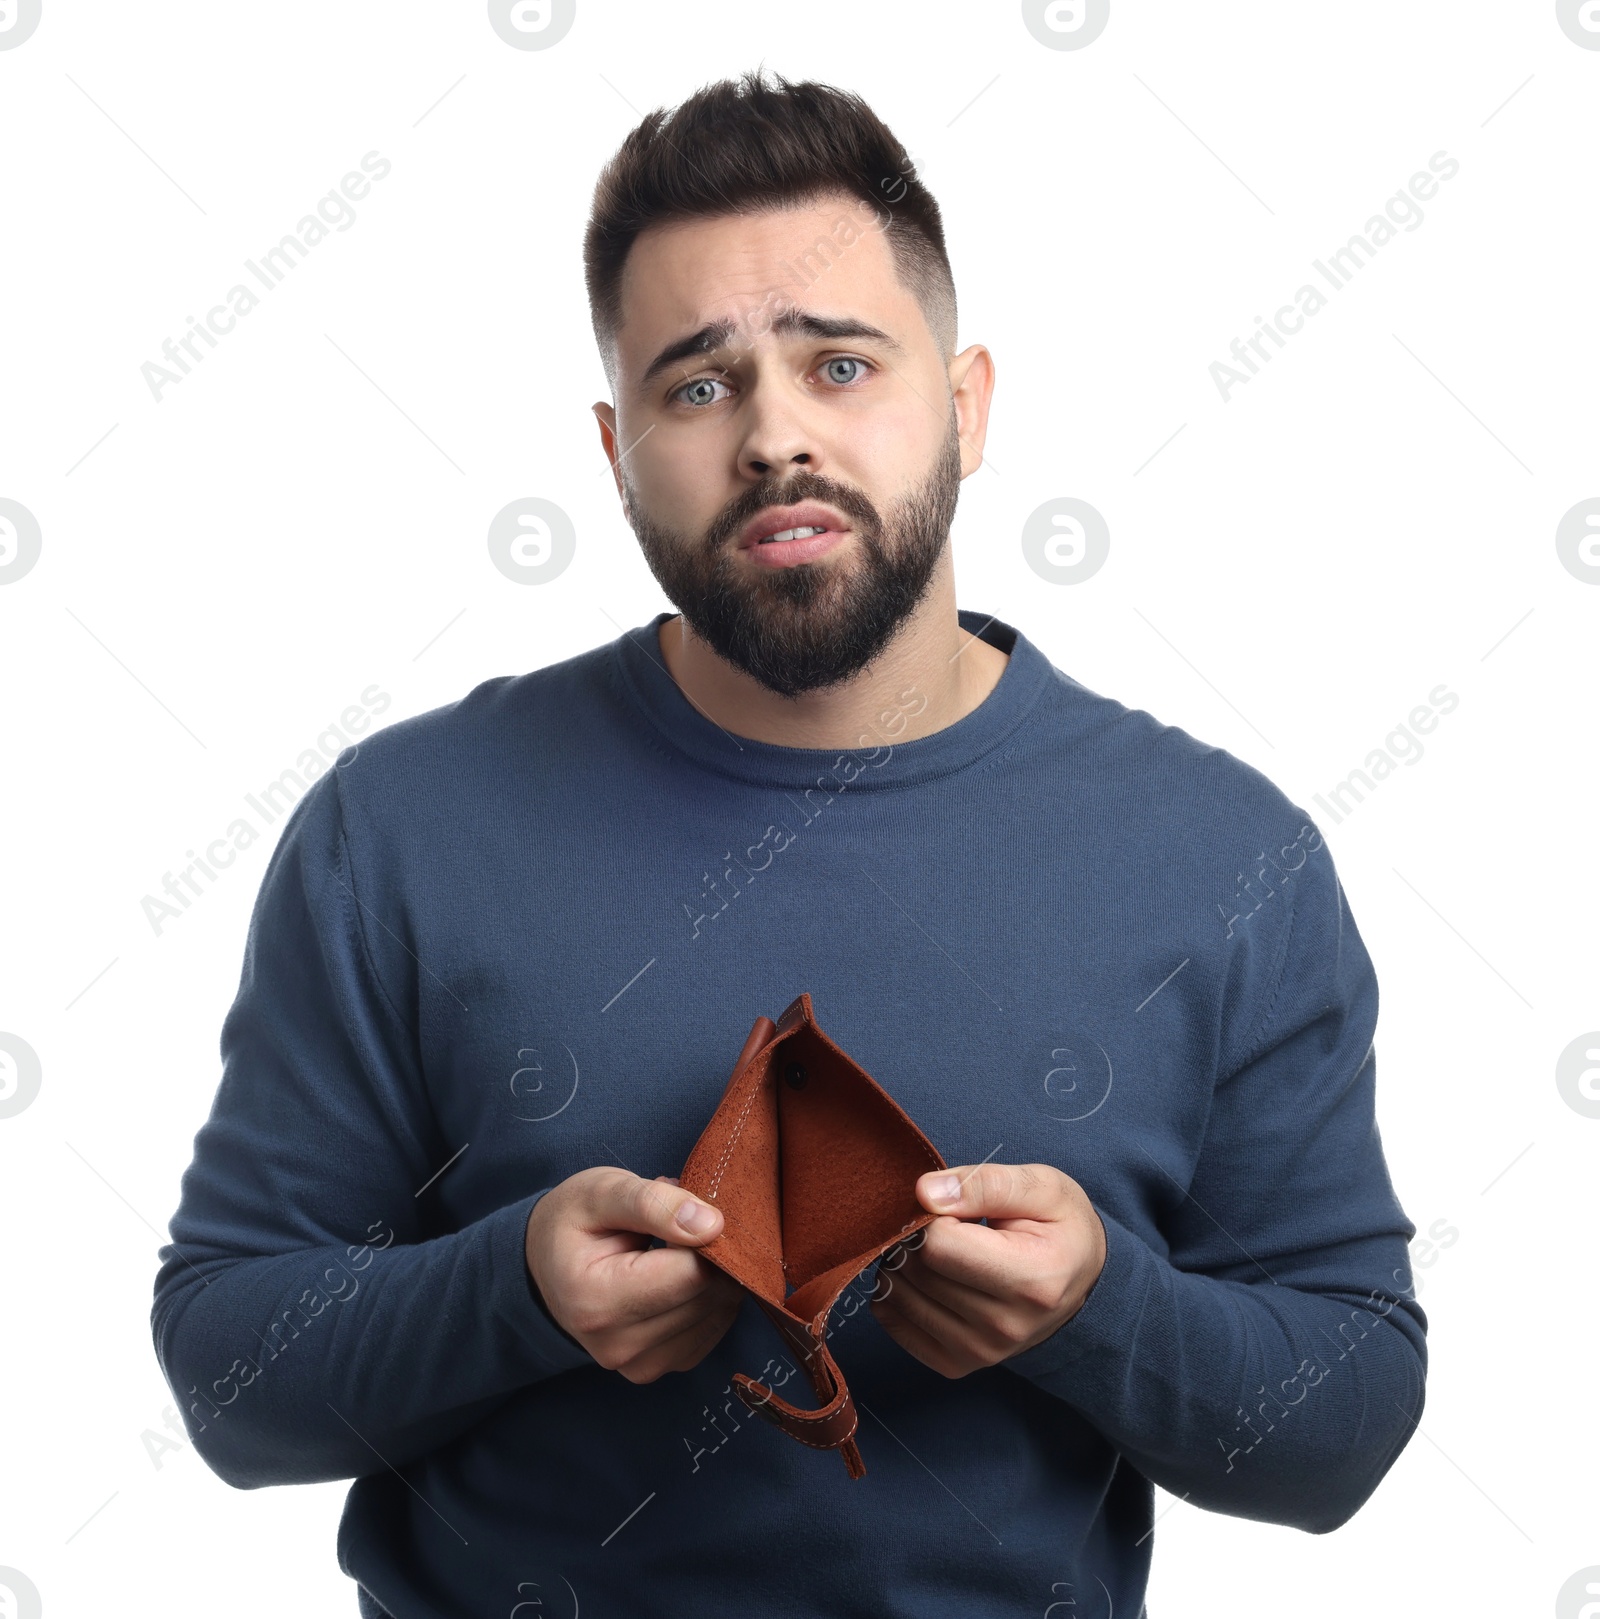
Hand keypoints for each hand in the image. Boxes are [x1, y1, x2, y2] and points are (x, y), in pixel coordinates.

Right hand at [524, 1169, 744, 1382]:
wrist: (544, 1265)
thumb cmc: (573, 1222)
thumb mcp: (602, 1192)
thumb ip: (653, 1203)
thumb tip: (712, 1225)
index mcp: (597, 1301)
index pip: (691, 1274)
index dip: (706, 1236)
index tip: (690, 1212)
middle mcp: (618, 1346)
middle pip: (708, 1297)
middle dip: (713, 1255)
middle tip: (686, 1226)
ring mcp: (638, 1366)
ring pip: (717, 1315)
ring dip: (715, 1277)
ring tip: (677, 1251)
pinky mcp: (656, 1368)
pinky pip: (712, 1331)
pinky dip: (710, 1299)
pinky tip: (682, 1277)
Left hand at [868, 1162, 1106, 1376]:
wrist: (1082, 1278)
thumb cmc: (1061, 1227)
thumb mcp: (1042, 1187)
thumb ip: (985, 1184)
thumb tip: (925, 1194)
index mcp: (1032, 1280)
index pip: (938, 1246)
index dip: (934, 1215)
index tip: (953, 1209)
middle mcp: (1005, 1326)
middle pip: (917, 1272)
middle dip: (914, 1238)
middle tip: (941, 1224)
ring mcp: (981, 1352)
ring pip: (901, 1299)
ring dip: (901, 1265)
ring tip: (933, 1249)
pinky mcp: (959, 1364)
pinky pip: (898, 1328)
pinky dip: (895, 1297)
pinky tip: (918, 1278)